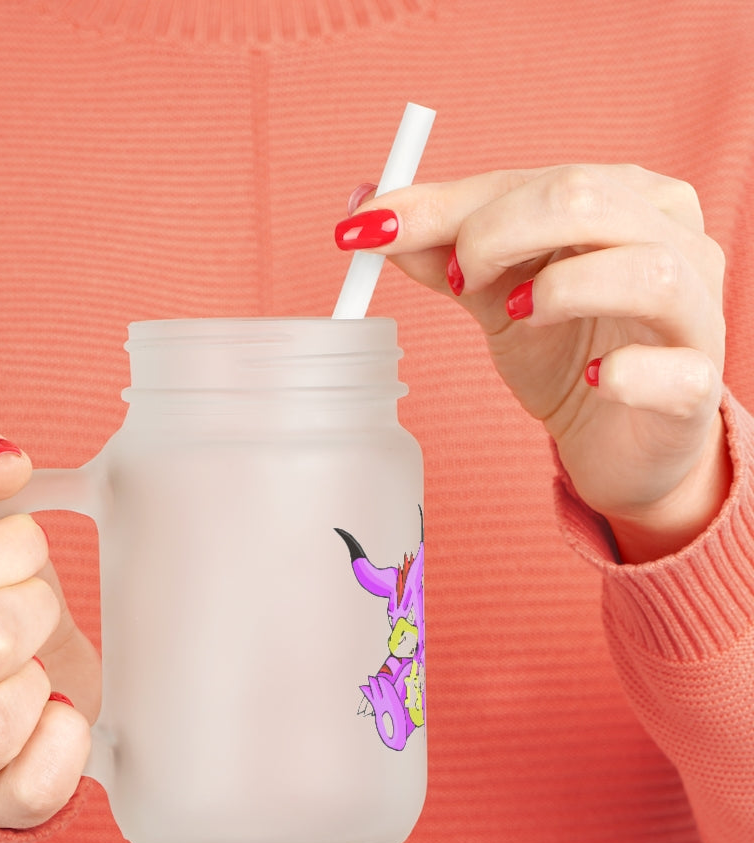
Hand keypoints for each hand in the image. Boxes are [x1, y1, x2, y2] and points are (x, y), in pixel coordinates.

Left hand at [337, 165, 729, 561]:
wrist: (616, 439)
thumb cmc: (564, 352)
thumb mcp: (494, 295)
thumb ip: (442, 252)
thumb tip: (367, 211)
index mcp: (624, 199)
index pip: (530, 180)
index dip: (445, 205)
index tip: (370, 229)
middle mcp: (673, 239)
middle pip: (586, 199)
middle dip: (496, 233)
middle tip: (457, 281)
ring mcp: (696, 312)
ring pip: (646, 270)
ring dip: (560, 290)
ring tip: (516, 317)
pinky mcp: (698, 386)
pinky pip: (674, 370)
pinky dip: (626, 373)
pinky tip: (593, 380)